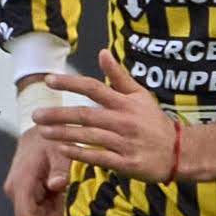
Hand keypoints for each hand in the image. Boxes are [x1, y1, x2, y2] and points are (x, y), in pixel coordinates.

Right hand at [5, 128, 69, 215]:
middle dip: (55, 215)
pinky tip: (59, 188)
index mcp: (21, 182)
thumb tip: (57, 184)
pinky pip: (40, 209)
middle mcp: (15, 191)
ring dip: (55, 208)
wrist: (40, 132)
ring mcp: (19, 193)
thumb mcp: (60, 150)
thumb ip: (60, 168)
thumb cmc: (48, 139)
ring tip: (64, 187)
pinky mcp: (24, 194)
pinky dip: (53, 203)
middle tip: (69, 196)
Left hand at [26, 51, 181, 181]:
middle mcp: (123, 121)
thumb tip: (102, 52)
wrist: (179, 152)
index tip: (49, 80)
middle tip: (36, 114)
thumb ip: (118, 75)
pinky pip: (98, 157)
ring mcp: (124, 143)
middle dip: (58, 114)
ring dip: (63, 134)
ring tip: (43, 132)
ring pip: (88, 136)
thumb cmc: (154, 122)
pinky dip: (80, 153)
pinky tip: (62, 149)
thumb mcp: (140, 95)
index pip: (93, 88)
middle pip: (85, 115)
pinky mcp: (125, 163)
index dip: (70, 83)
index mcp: (125, 102)